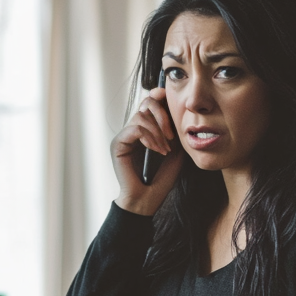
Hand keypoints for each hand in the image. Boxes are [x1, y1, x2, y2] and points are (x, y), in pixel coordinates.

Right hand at [113, 85, 183, 215]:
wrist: (149, 199)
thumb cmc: (162, 178)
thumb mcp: (175, 150)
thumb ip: (174, 130)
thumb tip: (178, 109)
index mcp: (146, 129)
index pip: (150, 103)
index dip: (159, 96)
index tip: (172, 100)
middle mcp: (133, 130)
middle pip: (145, 103)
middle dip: (162, 115)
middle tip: (172, 135)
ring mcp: (124, 136)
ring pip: (141, 116)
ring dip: (158, 131)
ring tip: (165, 149)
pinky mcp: (118, 144)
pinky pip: (134, 128)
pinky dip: (149, 137)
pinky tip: (157, 150)